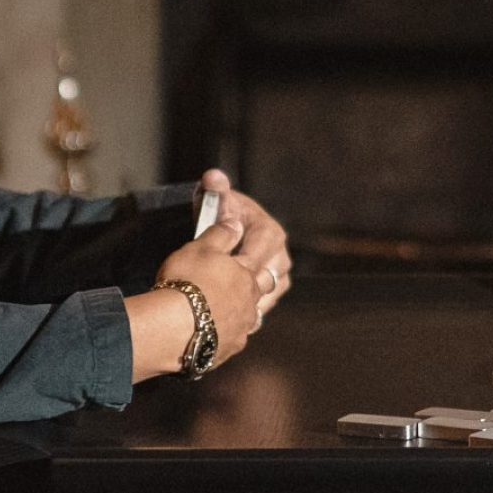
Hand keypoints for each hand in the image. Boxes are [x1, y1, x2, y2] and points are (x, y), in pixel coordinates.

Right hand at [131, 216, 262, 380]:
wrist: (171, 329)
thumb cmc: (186, 282)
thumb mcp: (199, 248)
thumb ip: (221, 234)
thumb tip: (236, 224)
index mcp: (246, 275)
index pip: (261, 257)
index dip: (256, 248)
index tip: (251, 246)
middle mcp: (249, 303)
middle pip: (265, 289)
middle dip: (260, 280)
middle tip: (251, 276)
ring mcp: (240, 329)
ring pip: (253, 317)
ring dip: (247, 310)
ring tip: (237, 306)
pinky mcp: (227, 350)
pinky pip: (235, 339)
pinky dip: (229, 332)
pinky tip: (220, 331)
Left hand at [196, 169, 292, 320]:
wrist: (223, 237)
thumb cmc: (218, 217)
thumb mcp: (215, 204)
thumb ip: (215, 191)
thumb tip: (213, 177)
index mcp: (269, 231)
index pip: (264, 245)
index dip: (246, 257)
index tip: (226, 267)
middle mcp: (280, 254)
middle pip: (269, 274)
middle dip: (247, 284)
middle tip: (222, 294)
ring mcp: (279, 276)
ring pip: (269, 293)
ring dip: (250, 301)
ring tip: (226, 307)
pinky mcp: (272, 294)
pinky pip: (264, 307)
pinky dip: (248, 312)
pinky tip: (228, 315)